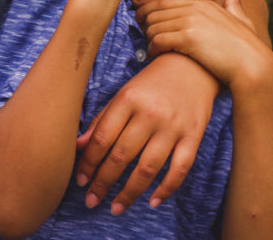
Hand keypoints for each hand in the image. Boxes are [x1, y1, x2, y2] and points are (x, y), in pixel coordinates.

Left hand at [74, 52, 217, 212]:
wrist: (194, 65)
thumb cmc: (152, 82)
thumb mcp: (124, 93)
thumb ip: (102, 119)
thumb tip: (79, 146)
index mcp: (128, 100)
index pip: (102, 138)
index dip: (89, 163)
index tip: (80, 181)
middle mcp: (150, 113)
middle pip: (121, 156)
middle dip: (103, 182)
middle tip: (92, 201)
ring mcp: (173, 126)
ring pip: (148, 168)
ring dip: (129, 192)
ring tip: (116, 207)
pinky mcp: (193, 136)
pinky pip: (180, 169)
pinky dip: (166, 189)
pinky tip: (152, 201)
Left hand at [136, 0, 272, 88]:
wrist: (253, 67)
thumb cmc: (247, 49)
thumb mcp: (242, 22)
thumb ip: (235, 7)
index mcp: (203, 3)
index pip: (164, 3)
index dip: (149, 13)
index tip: (144, 24)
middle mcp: (195, 8)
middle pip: (154, 13)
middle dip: (145, 26)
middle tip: (145, 38)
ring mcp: (191, 21)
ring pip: (153, 27)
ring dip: (149, 39)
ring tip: (152, 50)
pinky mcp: (188, 38)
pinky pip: (157, 41)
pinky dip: (152, 50)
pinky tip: (155, 56)